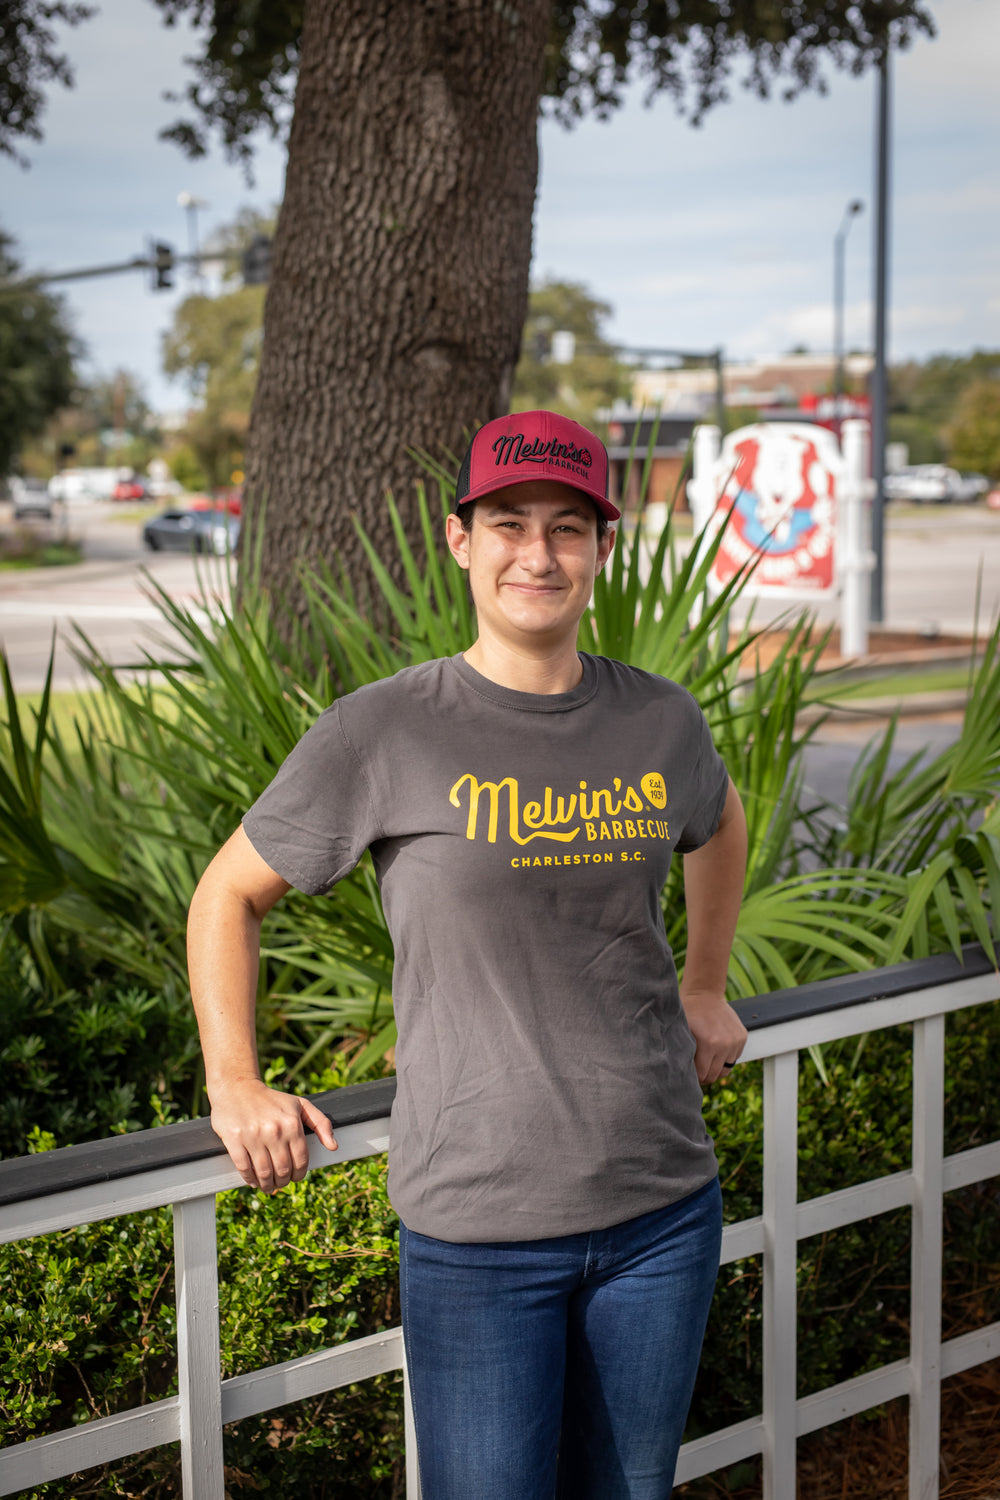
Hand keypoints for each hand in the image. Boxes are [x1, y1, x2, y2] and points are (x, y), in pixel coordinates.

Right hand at [208, 1078, 337, 1191]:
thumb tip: (334, 1146)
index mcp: (291, 1123)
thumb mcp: (300, 1105)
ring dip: (267, 1185)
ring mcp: (252, 1136)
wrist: (238, 1088)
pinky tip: (253, 1181)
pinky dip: (250, 1179)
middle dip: (283, 1182)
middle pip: (283, 1170)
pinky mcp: (234, 1140)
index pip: (300, 1161)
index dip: (299, 1174)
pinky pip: (244, 1168)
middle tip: (281, 1183)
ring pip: (264, 1173)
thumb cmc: (272, 1100)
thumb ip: (321, 1123)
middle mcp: (274, 1130)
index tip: (295, 1177)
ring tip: (268, 1186)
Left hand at [680, 989, 747, 1087]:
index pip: (703, 1074)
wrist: (704, 994)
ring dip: (716, 1068)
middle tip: (698, 1073)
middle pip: (715, 1074)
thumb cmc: (688, 1013)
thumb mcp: (683, 1033)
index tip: (690, 1076)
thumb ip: (685, 1054)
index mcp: (708, 1044)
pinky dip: (726, 1058)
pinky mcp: (742, 1037)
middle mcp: (725, 1044)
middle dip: (706, 1076)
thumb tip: (682, 1075)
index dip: (695, 1078)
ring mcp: (735, 1041)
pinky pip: (734, 1057)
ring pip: (726, 1068)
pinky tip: (716, 1051)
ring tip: (707, 1063)